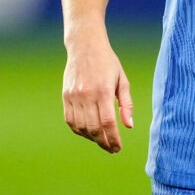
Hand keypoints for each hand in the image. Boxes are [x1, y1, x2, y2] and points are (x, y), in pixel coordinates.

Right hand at [62, 30, 133, 153]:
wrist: (85, 46)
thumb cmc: (108, 62)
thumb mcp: (122, 80)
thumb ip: (126, 103)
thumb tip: (128, 126)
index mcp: (103, 91)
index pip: (108, 123)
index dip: (113, 139)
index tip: (118, 148)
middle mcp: (87, 95)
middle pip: (94, 128)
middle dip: (103, 142)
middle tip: (111, 149)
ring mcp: (74, 96)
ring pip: (81, 127)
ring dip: (91, 138)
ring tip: (101, 140)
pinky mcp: (66, 96)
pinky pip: (70, 120)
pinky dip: (79, 130)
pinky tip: (88, 132)